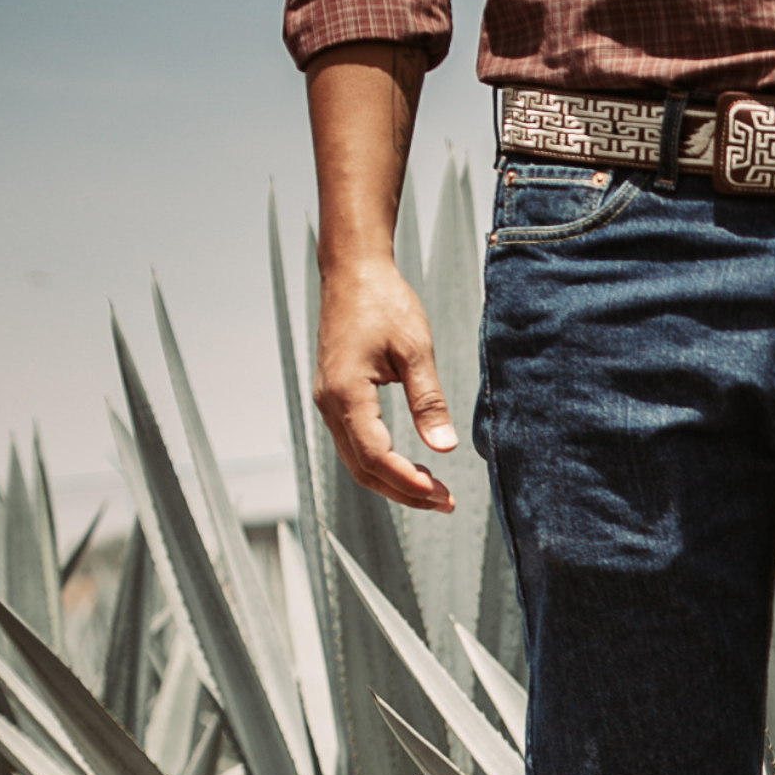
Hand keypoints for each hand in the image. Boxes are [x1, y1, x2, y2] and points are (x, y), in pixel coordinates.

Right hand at [315, 258, 458, 513]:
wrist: (352, 272)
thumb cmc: (384, 303)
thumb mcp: (415, 350)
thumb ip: (429, 401)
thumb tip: (444, 447)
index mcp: (347, 393)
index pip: (376, 456)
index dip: (409, 483)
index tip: (442, 496)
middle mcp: (329, 403)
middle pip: (363, 468)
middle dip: (404, 492)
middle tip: (446, 503)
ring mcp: (328, 401)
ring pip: (356, 460)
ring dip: (394, 481)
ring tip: (434, 492)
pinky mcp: (334, 397)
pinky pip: (354, 443)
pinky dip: (382, 463)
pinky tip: (412, 468)